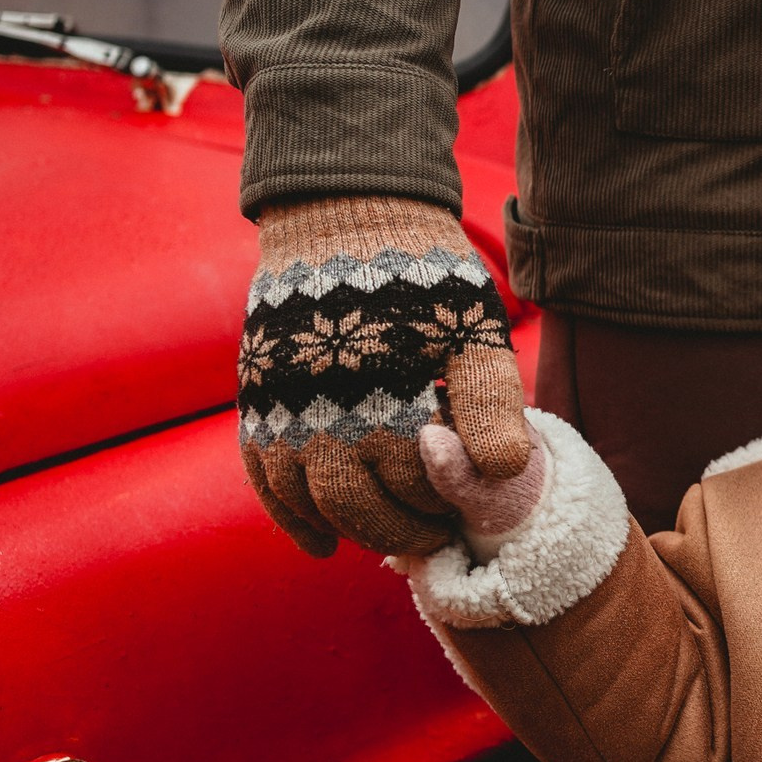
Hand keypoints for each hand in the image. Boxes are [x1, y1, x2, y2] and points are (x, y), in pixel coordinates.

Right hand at [237, 196, 531, 556]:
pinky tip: (319, 546)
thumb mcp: (472, 328)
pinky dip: (289, 519)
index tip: (469, 502)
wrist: (343, 215)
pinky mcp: (258, 401)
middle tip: (439, 529)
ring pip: (313, 504)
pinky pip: (264, 480)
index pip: (419, 487)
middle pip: (363, 509)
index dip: (449, 503)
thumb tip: (504, 471)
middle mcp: (326, 413)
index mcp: (387, 397)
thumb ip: (491, 400)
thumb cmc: (422, 275)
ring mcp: (284, 411)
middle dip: (406, 529)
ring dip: (353, 530)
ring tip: (394, 532)